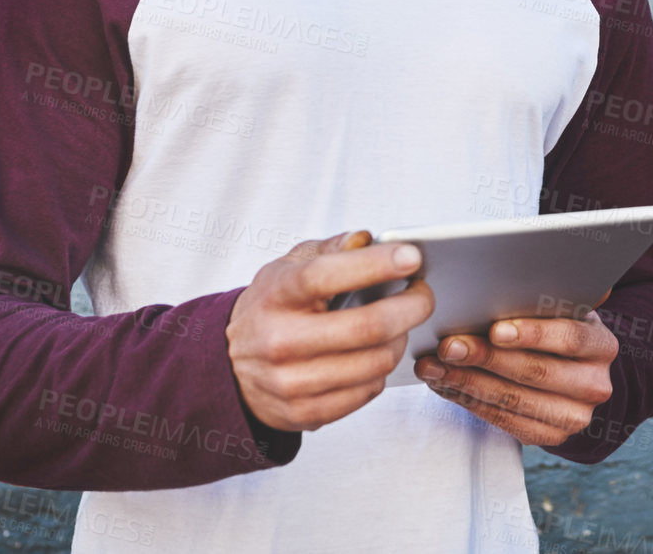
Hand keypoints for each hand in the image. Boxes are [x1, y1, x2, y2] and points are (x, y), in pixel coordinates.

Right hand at [226, 230, 435, 432]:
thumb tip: (366, 240)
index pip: (327, 275)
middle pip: (367, 327)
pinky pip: (367, 392)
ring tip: (400, 325)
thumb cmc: (271, 308)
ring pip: (375, 363)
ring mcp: (289, 382)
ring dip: (400, 340)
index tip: (412, 257)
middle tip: (424, 294)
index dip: (375, 264)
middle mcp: (279, 340)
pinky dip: (381, 371)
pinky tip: (376, 354)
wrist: (228, 366)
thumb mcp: (288, 267)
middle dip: (411, 307)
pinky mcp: (303, 413)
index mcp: (276, 295)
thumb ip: (330, 248)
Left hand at [414, 303, 617, 446]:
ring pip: (514, 400)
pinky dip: (470, 401)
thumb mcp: (562, 311)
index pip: (570, 338)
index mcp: (601, 345)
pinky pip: (504, 421)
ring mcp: (574, 416)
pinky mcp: (549, 436)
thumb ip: (549, 297)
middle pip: (536, 372)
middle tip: (448, 346)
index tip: (494, 329)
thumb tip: (526, 271)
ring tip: (435, 366)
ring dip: (467, 382)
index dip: (532, 334)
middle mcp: (595, 384)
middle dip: (486, 357)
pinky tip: (446, 384)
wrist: (572, 375)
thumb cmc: (556, 330)